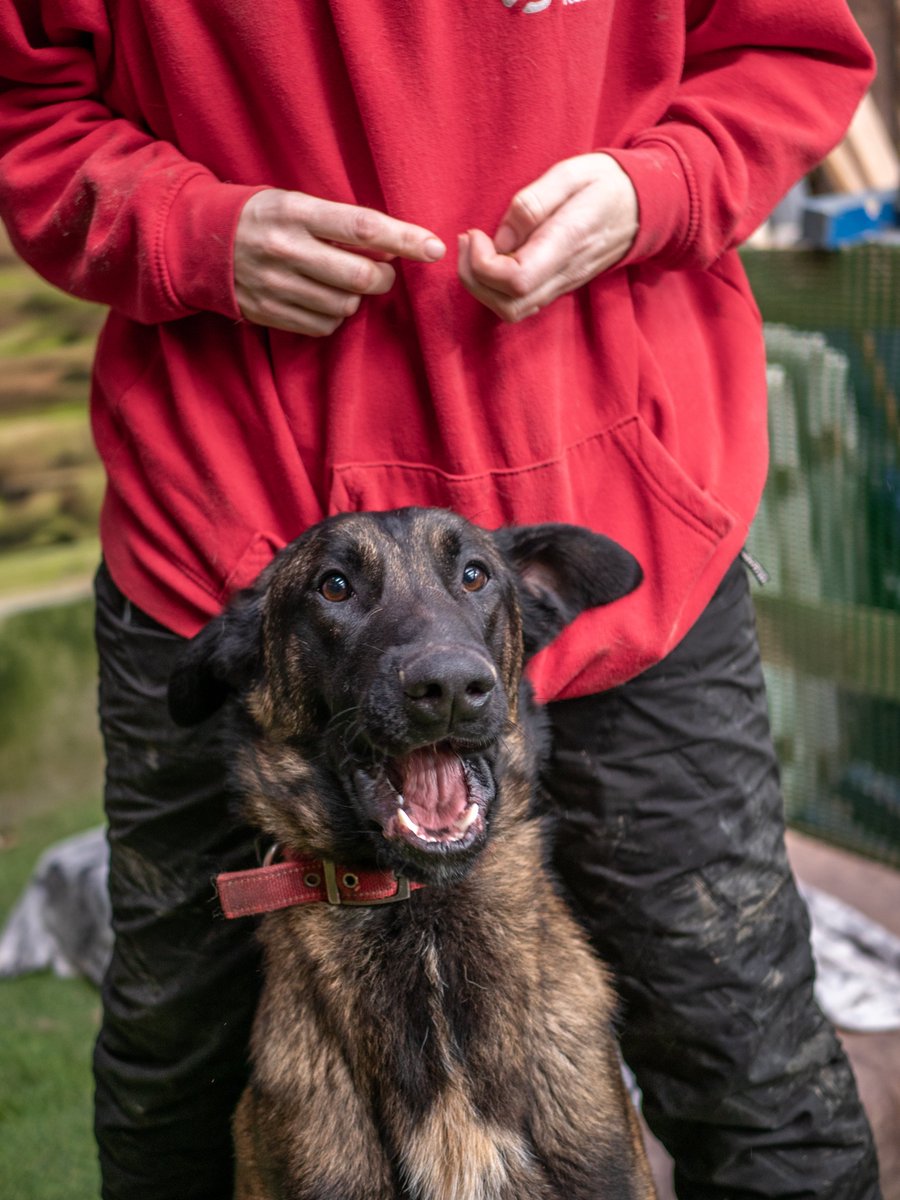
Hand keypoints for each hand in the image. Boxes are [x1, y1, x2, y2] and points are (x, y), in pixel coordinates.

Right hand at [234, 189, 445, 335]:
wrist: (199, 243)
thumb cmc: (262, 217)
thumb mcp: (295, 203)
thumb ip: (339, 223)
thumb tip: (392, 249)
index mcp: (295, 212)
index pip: (362, 227)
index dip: (404, 239)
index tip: (434, 248)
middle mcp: (285, 249)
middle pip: (359, 277)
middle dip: (383, 279)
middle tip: (382, 273)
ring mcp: (274, 285)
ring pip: (344, 305)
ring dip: (355, 298)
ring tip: (339, 282)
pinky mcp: (268, 312)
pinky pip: (323, 325)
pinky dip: (334, 316)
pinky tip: (322, 299)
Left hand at [457, 153, 637, 322]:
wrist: (644, 205)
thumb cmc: (606, 183)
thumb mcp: (571, 173)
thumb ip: (532, 204)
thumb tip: (501, 238)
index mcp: (567, 242)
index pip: (517, 279)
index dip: (483, 265)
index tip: (475, 234)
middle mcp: (564, 273)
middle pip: (509, 306)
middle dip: (474, 279)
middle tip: (467, 242)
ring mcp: (562, 285)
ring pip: (512, 311)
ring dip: (482, 287)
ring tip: (475, 249)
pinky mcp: (557, 287)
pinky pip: (521, 304)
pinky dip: (495, 289)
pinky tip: (493, 258)